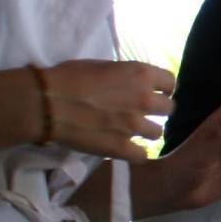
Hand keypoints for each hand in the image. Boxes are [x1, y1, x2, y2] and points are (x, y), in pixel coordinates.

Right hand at [42, 59, 177, 158]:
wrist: (49, 102)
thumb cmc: (69, 77)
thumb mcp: (104, 65)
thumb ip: (124, 76)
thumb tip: (129, 83)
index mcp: (141, 75)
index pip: (171, 82)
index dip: (164, 88)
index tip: (156, 92)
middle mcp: (144, 99)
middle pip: (169, 109)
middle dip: (158, 110)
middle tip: (144, 112)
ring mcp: (134, 125)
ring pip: (158, 133)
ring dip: (147, 132)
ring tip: (134, 131)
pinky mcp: (121, 147)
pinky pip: (142, 156)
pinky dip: (136, 153)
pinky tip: (128, 149)